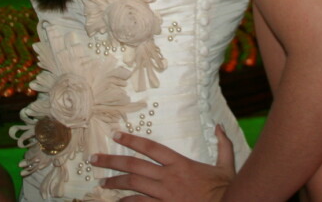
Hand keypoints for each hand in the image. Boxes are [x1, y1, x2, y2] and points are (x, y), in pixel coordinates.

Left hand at [91, 124, 235, 201]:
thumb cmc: (225, 188)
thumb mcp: (227, 164)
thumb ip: (223, 144)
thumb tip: (219, 126)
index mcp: (180, 163)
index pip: (150, 148)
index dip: (131, 140)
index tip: (116, 134)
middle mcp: (168, 178)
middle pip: (134, 166)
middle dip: (112, 161)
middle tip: (94, 159)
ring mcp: (164, 195)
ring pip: (133, 186)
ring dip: (115, 183)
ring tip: (101, 182)